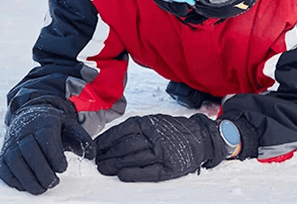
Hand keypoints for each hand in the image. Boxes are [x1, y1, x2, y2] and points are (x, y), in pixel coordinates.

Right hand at [0, 99, 94, 194]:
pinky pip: (4, 170)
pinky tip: (27, 185)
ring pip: (14, 162)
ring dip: (28, 179)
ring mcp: (11, 144)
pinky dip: (14, 180)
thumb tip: (92, 155)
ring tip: (42, 188)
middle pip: (29, 151)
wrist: (30, 116)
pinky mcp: (3, 156)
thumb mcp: (69, 126)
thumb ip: (82, 139)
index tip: (63, 168)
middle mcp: (24, 132)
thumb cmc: (52, 125)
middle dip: (42, 171)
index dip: (54, 156)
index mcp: (43, 123)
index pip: (46, 139)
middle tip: (54, 182)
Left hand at [95, 113, 224, 182]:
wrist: (201, 137)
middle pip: (124, 146)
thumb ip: (136, 128)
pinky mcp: (169, 167)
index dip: (105, 140)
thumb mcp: (155, 122)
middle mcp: (154, 136)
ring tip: (104, 168)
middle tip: (96, 161)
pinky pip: (147, 171)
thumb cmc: (175, 131)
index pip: (121, 131)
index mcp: (149, 124)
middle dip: (107, 155)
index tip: (95, 147)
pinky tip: (122, 175)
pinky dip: (133, 174)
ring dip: (115, 164)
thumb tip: (112, 138)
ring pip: (133, 158)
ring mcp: (162, 152)